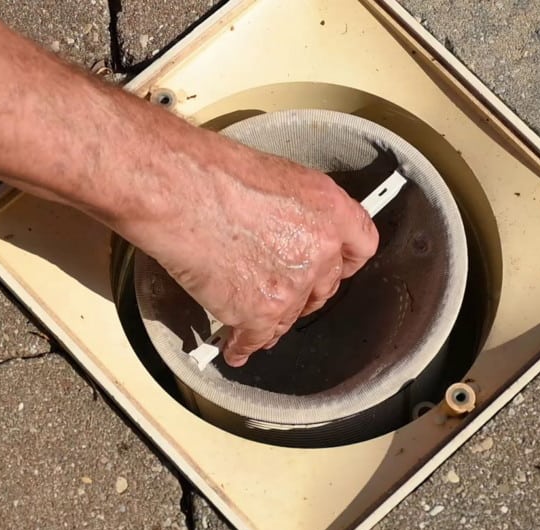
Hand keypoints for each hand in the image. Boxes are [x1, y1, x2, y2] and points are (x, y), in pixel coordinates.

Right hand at [143, 137, 378, 366]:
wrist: (179, 192)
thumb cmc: (211, 173)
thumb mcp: (272, 176)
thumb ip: (292, 210)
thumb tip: (281, 227)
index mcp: (329, 210)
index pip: (360, 246)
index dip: (343, 262)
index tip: (334, 269)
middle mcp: (319, 250)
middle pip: (323, 287)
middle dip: (303, 293)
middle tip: (281, 292)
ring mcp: (292, 286)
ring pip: (288, 316)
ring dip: (271, 320)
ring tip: (251, 320)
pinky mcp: (259, 312)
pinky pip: (254, 338)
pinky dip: (242, 344)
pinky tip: (235, 345)